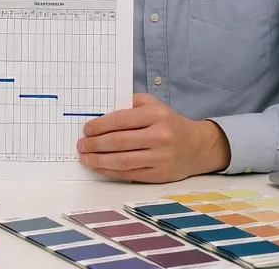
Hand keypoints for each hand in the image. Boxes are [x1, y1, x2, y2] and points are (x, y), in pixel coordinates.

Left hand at [76, 93, 231, 182]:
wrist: (197, 146)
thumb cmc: (170, 123)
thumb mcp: (155, 104)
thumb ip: (130, 103)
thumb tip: (100, 112)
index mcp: (157, 115)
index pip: (121, 120)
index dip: (100, 126)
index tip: (86, 129)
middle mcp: (160, 137)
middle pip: (119, 142)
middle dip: (95, 144)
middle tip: (81, 144)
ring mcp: (160, 158)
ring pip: (122, 161)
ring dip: (98, 160)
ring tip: (85, 157)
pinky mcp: (158, 175)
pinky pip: (128, 174)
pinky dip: (110, 171)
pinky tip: (99, 167)